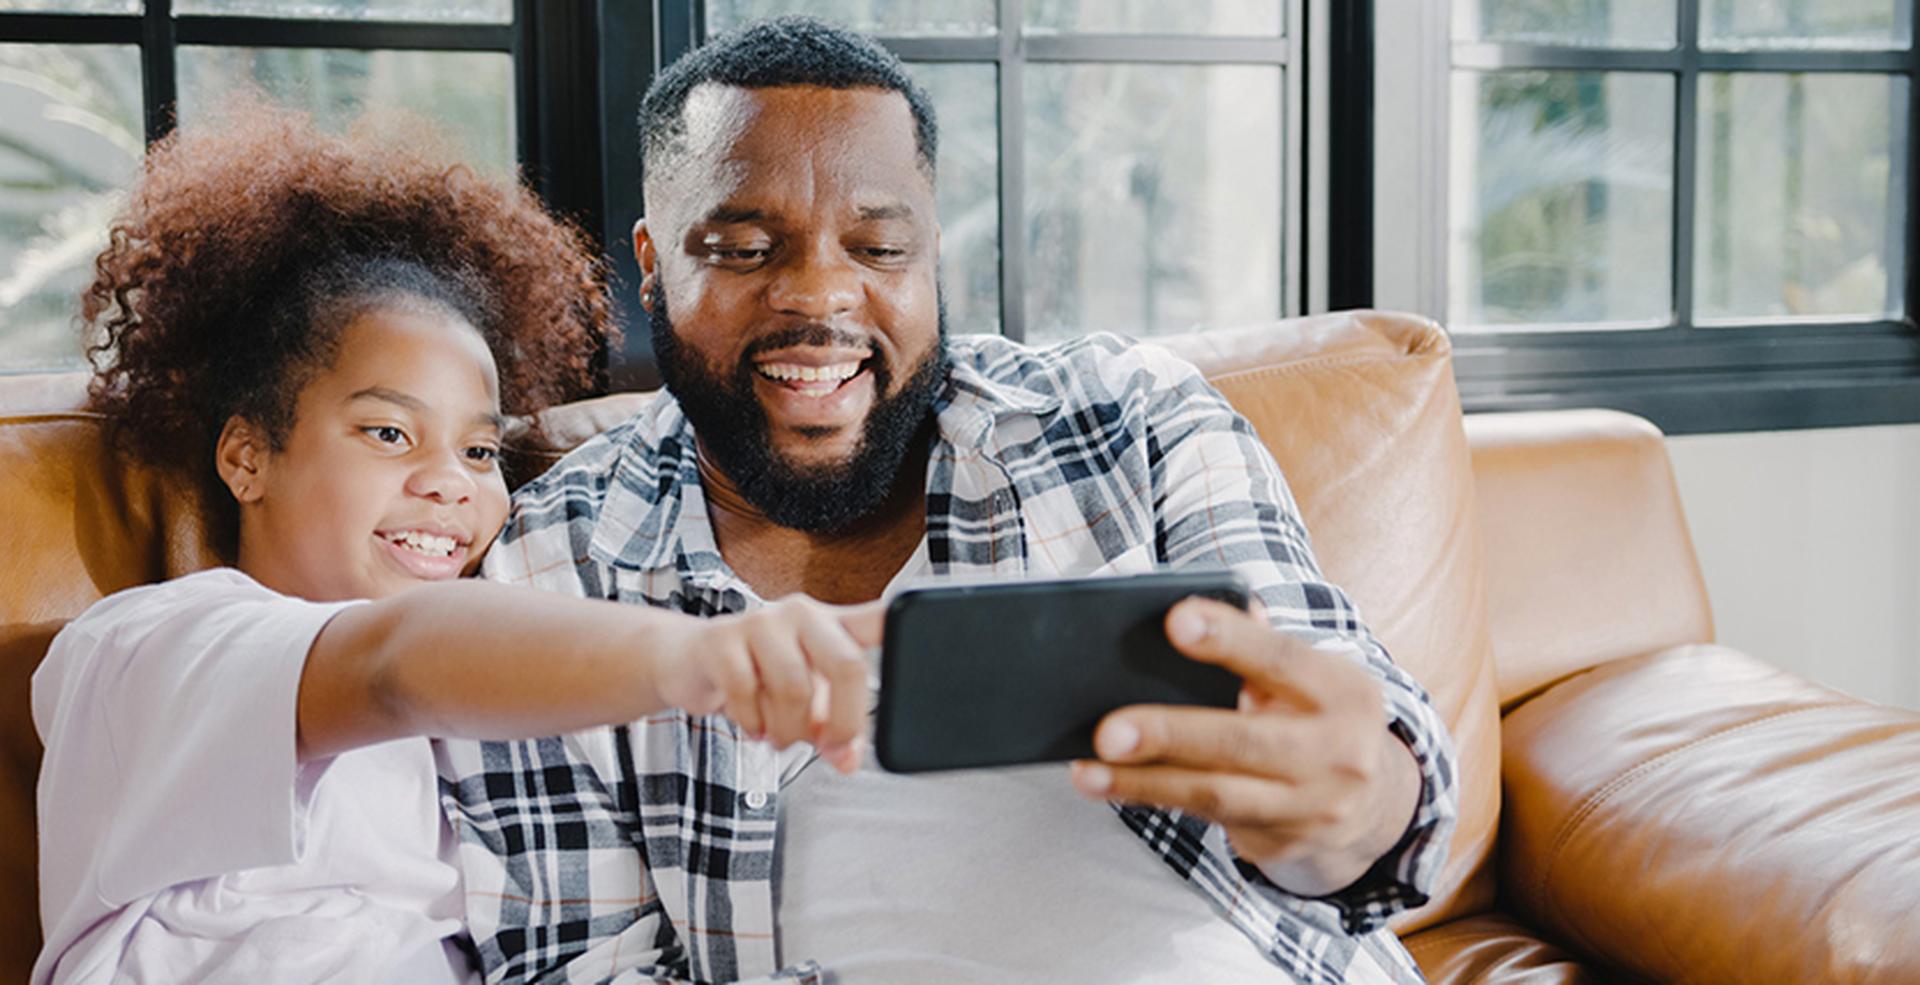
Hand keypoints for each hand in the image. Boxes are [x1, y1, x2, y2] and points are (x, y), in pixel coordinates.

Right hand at [652, 597, 881, 773]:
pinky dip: (752, 723)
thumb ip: (832, 730)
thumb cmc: (756, 677)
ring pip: (794, 686)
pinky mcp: (721, 638)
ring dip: (788, 729)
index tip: (929, 633)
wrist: (687, 661)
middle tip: (831, 747)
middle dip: (843, 721)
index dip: (903, 625)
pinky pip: (747, 692)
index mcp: (831, 627)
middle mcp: (802, 616)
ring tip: (779, 736)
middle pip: (845, 665)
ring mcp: (761, 622)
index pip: (878, 620)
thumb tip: (848, 761)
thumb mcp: (804, 705)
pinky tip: (751, 723)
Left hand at [1069, 597, 1419, 894]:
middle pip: (1242, 740)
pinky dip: (1152, 799)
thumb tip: (1184, 612)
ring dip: (1144, 782)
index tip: (1175, 621)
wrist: (1373, 806)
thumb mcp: (1309, 677)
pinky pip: (1208, 820)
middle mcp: (1338, 751)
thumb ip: (1258, 646)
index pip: (1281, 658)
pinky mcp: (1283, 840)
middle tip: (1108, 730)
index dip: (1229, 639)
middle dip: (1170, 734)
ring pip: (1216, 794)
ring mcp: (1313, 806)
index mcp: (1343, 689)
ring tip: (1088, 771)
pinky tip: (1107, 786)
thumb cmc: (1315, 716)